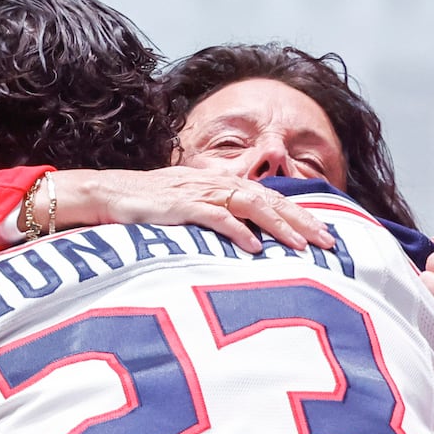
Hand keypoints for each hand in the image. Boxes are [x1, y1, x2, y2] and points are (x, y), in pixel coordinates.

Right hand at [51, 167, 334, 254]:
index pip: (270, 198)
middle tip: (329, 242)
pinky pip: (212, 217)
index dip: (300, 214)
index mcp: (220, 185)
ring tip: (302, 247)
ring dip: (278, 226)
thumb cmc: (146, 207)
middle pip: (269, 199)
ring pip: (249, 205)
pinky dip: (235, 231)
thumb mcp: (190, 209)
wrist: (103, 194)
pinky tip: (254, 248)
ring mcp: (196, 193)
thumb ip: (218, 218)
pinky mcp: (177, 207)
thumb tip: (249, 238)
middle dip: (302, 220)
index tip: (325, 234)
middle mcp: (214, 185)